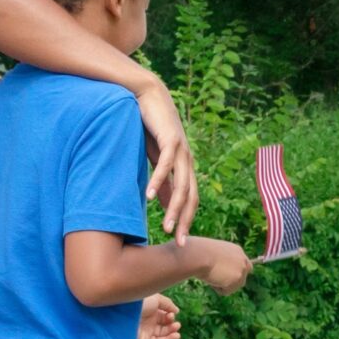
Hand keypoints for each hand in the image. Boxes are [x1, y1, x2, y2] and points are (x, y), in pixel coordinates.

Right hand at [135, 80, 199, 240]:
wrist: (148, 95)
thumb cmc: (152, 128)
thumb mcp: (156, 159)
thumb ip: (162, 181)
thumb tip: (163, 204)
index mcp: (185, 167)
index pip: (190, 200)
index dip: (187, 220)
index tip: (180, 242)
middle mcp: (188, 161)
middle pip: (190, 197)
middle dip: (185, 221)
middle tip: (179, 243)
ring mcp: (181, 149)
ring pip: (181, 185)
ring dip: (174, 208)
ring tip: (166, 227)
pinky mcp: (170, 138)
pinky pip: (166, 164)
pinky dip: (158, 181)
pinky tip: (150, 197)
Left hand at [138, 294, 180, 338]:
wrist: (123, 311)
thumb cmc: (138, 303)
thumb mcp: (156, 299)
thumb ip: (168, 304)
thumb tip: (176, 312)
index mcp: (150, 314)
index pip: (163, 319)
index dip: (170, 319)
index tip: (171, 316)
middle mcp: (146, 325)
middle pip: (162, 331)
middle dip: (171, 329)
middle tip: (177, 326)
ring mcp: (143, 335)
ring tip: (176, 335)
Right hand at [195, 240, 252, 295]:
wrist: (199, 255)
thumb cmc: (199, 254)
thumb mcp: (211, 256)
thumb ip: (220, 264)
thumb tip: (218, 275)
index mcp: (236, 251)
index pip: (244, 264)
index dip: (236, 273)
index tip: (229, 278)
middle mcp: (242, 260)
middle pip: (242, 279)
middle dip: (232, 284)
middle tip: (217, 282)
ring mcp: (242, 270)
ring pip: (233, 287)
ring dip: (221, 284)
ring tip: (211, 275)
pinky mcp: (238, 279)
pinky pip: (226, 291)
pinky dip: (217, 288)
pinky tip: (211, 279)